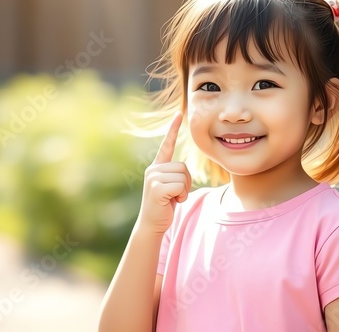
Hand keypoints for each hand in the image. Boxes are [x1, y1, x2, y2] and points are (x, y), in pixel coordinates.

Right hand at [136, 112, 191, 234]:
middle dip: (186, 183)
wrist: (152, 224)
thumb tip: (183, 170)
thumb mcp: (171, 187)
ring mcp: (153, 178)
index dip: (173, 129)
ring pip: (183, 176)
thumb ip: (175, 176)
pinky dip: (181, 196)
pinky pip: (180, 186)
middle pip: (183, 167)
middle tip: (175, 194)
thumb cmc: (164, 206)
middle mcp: (153, 169)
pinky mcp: (156, 188)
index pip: (167, 145)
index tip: (179, 114)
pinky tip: (171, 202)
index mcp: (157, 167)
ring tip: (172, 198)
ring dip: (184, 190)